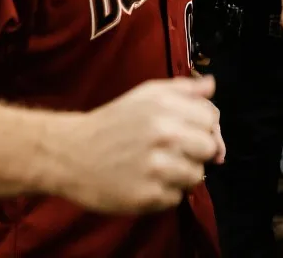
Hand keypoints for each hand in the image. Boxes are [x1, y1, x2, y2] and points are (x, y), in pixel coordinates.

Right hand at [63, 76, 220, 213]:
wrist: (71, 153)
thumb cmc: (114, 122)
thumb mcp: (147, 94)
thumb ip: (184, 88)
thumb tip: (212, 85)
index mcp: (165, 106)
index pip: (211, 119)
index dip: (203, 126)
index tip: (190, 131)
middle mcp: (164, 134)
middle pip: (209, 149)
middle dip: (196, 151)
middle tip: (174, 150)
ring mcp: (157, 168)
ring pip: (196, 175)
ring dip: (181, 174)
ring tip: (157, 166)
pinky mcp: (148, 196)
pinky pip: (177, 198)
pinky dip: (165, 193)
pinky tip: (146, 181)